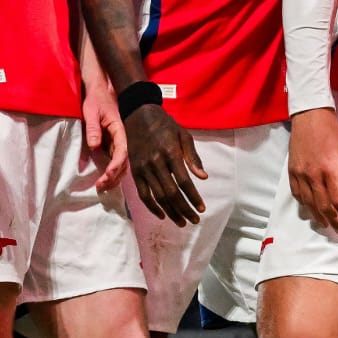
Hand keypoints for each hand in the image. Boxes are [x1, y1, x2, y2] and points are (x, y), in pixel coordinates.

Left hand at [83, 79, 127, 191]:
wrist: (99, 91)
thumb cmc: (96, 100)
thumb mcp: (91, 111)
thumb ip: (93, 128)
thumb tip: (94, 146)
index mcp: (119, 130)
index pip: (122, 151)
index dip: (116, 165)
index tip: (107, 175)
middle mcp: (121, 139)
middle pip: (124, 162)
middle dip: (114, 176)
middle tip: (100, 186)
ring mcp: (117, 143)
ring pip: (121, 165)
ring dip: (114, 178)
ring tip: (101, 187)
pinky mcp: (112, 145)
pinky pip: (115, 162)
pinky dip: (111, 173)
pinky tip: (104, 181)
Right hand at [125, 104, 207, 226]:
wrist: (138, 115)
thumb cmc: (165, 125)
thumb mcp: (184, 135)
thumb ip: (193, 157)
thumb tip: (203, 177)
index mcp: (170, 153)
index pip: (184, 181)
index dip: (193, 197)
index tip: (202, 209)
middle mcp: (156, 163)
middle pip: (171, 193)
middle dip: (184, 209)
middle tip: (194, 220)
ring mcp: (143, 168)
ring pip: (158, 197)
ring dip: (171, 212)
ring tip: (182, 222)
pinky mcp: (135, 172)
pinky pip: (143, 194)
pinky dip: (152, 207)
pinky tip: (162, 215)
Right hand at [288, 107, 337, 232]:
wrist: (309, 117)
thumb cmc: (332, 132)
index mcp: (329, 170)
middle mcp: (313, 175)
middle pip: (323, 205)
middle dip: (333, 220)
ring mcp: (300, 174)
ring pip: (309, 202)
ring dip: (318, 216)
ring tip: (326, 224)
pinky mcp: (292, 171)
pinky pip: (297, 193)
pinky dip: (304, 204)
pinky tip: (310, 209)